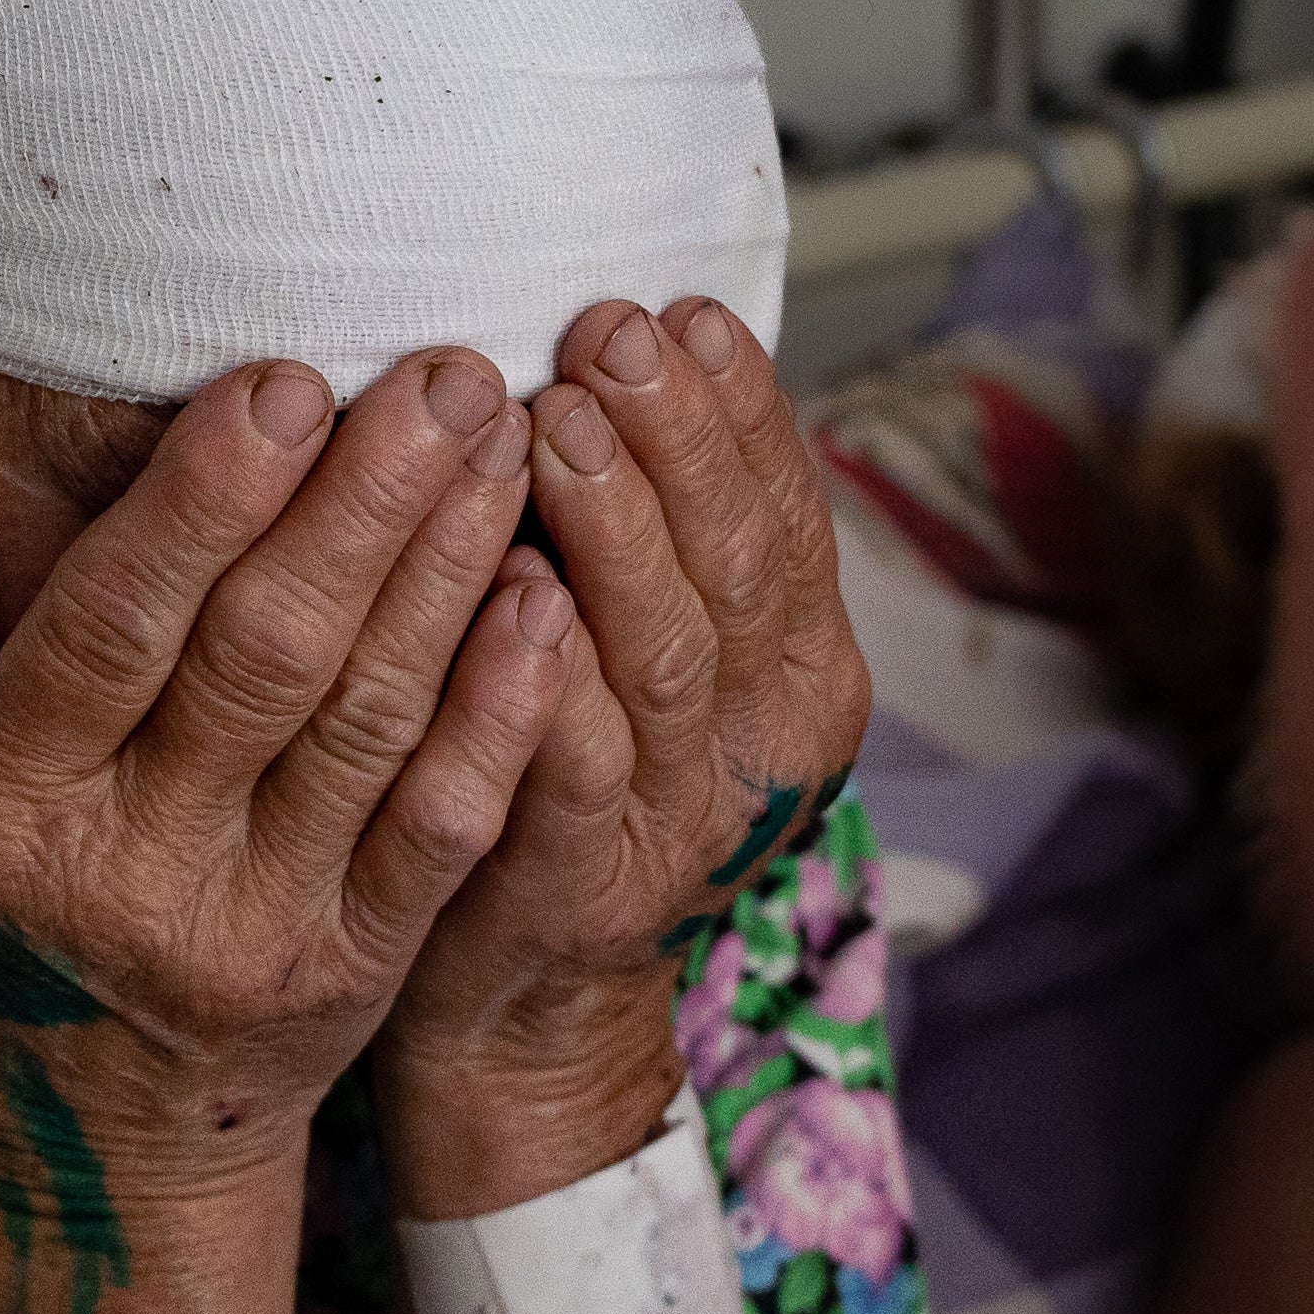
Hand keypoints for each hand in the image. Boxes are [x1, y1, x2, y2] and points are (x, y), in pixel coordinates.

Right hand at [0, 349, 571, 1188]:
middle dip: (362, 505)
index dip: (198, 507)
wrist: (91, 1156)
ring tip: (504, 442)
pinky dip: (502, 717)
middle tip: (443, 376)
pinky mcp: (358, 967)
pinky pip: (443, 831)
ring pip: (367, 724)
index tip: (280, 384)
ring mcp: (257, 929)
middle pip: (263, 659)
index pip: (108, 633)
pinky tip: (545, 605)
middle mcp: (129, 876)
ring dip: (446, 572)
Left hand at [380, 297, 871, 1159]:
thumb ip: (669, 534)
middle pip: (736, 566)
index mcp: (801, 672)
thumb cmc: (577, 780)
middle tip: (608, 339)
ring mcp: (678, 818)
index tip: (682, 312)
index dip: (740, 412)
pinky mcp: (578, 881)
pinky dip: (544, 674)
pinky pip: (570, 767)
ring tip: (556, 426)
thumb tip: (635, 342)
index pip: (792, 516)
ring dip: (614, 529)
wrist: (530, 1000)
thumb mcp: (662, 649)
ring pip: (663, 652)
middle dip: (676, 439)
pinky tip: (512, 590)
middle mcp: (763, 742)